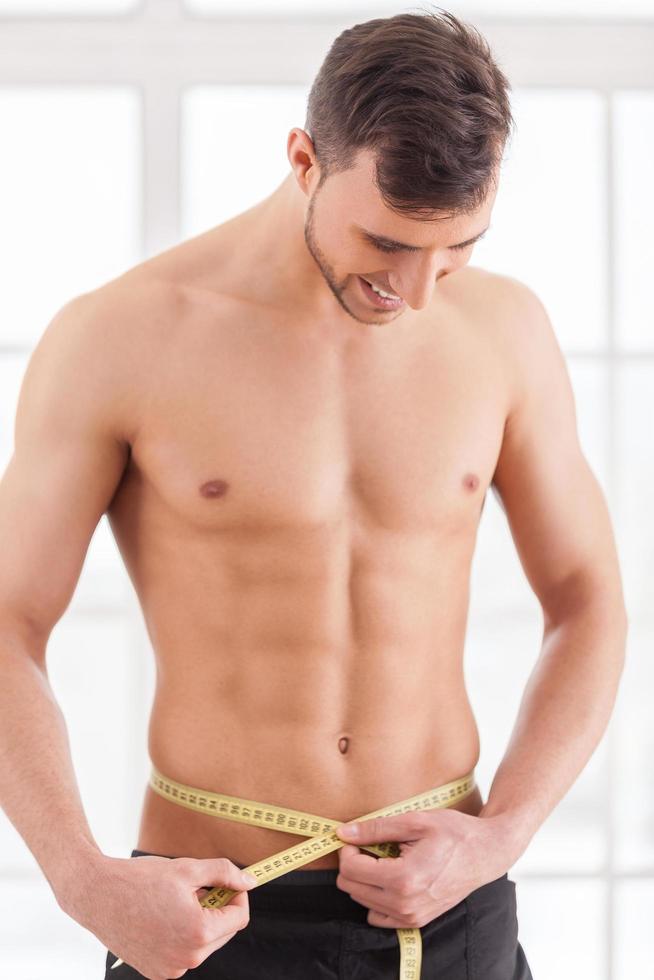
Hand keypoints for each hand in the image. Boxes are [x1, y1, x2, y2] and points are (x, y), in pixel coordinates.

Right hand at [63, 853, 256, 979]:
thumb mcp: (188, 868)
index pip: (239, 918)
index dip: (237, 895)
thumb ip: (224, 873)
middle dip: (218, 908)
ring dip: (200, 922)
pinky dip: (182, 935)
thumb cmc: (141, 880)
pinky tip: (163, 917)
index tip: (228, 881)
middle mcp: (187, 959)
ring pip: (204, 944)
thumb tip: (250, 880)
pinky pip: (183, 953)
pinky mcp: (156, 972)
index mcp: (199, 932)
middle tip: (198, 888)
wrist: (97, 896)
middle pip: (223, 932)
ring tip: (176, 902)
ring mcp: (170, 970)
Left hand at [334, 807, 514, 928]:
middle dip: (354, 863)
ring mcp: (411, 917)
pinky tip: (390, 877)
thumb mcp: (414, 821)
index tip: (359, 837)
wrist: (485, 853)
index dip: (348, 849)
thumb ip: (375, 829)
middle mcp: (405, 904)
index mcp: (403, 879)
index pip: (350, 870)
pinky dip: (376, 896)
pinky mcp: (416, 922)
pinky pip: (378, 916)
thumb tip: (342, 833)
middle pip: (351, 888)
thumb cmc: (454, 832)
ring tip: (386, 859)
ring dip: (365, 879)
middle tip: (372, 845)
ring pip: (362, 901)